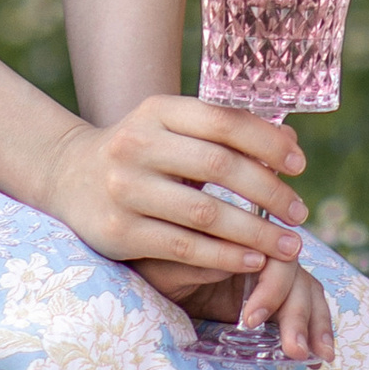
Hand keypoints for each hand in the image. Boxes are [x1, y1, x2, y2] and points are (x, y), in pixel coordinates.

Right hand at [42, 94, 309, 301]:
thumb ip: (225, 134)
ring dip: (255, 232)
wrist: (67, 176)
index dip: (267, 142)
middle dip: (269, 192)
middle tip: (300, 213)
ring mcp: (125, 189)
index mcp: (157, 110)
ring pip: (205, 213)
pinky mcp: (119, 231)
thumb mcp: (173, 129)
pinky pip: (183, 247)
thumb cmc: (141, 152)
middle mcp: (137, 144)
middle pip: (219, 166)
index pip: (223, 121)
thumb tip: (291, 142)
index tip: (300, 166)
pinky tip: (252, 260)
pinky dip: (224, 256)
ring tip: (288, 245)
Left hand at [135, 247, 336, 364]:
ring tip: (319, 357)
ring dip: (316, 323)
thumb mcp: (164, 265)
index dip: (270, 287)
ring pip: (306, 290)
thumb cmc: (152, 264)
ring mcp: (269, 275)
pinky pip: (302, 307)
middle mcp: (261, 250)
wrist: (150, 275)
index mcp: (237, 234)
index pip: (271, 253)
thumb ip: (196, 258)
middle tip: (294, 349)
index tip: (251, 320)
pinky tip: (320, 357)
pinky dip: (316, 328)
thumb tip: (237, 258)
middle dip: (298, 313)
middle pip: (295, 275)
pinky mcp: (272, 299)